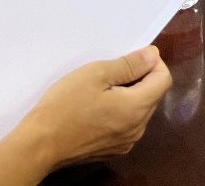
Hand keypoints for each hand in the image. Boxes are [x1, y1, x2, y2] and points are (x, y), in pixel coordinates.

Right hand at [16, 46, 171, 170]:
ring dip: (130, 94)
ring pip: (140, 109)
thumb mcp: (96, 74)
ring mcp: (126, 142)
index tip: (131, 57)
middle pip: (153, 94)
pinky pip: (128, 123)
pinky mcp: (114, 149)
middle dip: (140, 78)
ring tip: (103, 88)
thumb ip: (129, 65)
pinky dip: (121, 111)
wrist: (40, 144)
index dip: (152, 63)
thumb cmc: (65, 106)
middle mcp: (138, 129)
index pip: (164, 79)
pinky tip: (98, 107)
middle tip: (112, 71)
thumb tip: (153, 55)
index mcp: (137, 108)